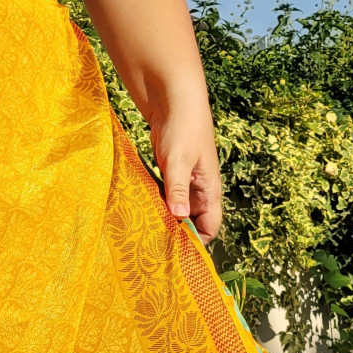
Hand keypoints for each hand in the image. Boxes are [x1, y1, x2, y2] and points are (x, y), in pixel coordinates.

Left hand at [150, 107, 222, 245]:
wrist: (174, 99)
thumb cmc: (183, 127)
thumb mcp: (178, 160)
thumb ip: (178, 189)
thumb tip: (179, 218)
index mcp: (209, 189)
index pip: (210, 227)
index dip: (197, 242)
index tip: (177, 252)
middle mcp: (199, 190)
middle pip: (193, 223)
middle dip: (178, 234)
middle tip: (156, 247)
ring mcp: (184, 183)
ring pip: (177, 212)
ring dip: (165, 221)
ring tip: (147, 234)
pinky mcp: (169, 175)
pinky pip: (165, 198)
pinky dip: (156, 206)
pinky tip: (142, 213)